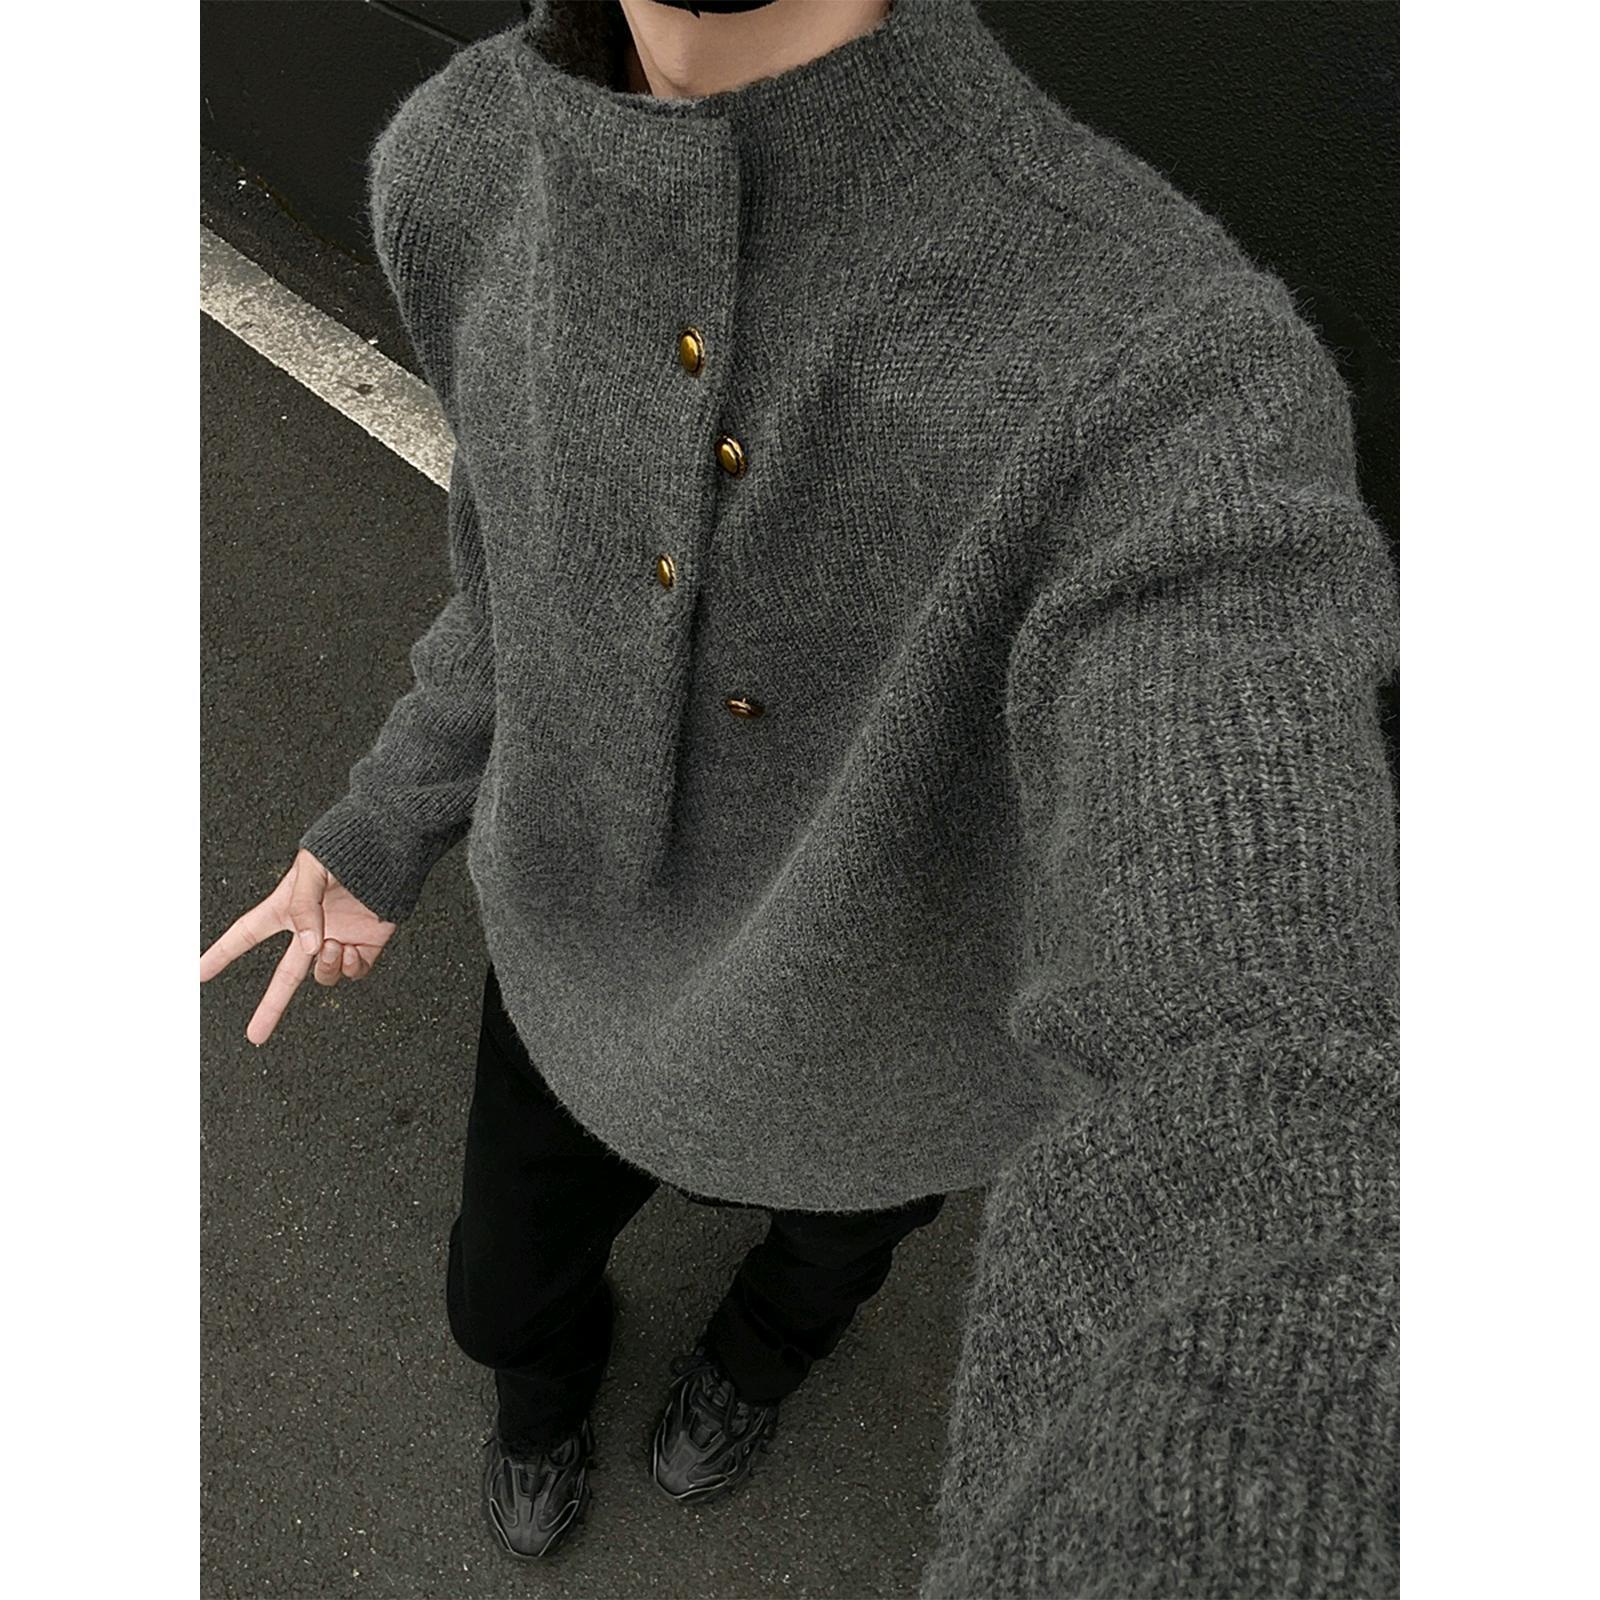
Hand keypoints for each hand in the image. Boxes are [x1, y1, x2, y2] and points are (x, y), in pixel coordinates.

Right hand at [199, 848, 397, 1044]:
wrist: (390, 846)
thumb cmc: (346, 847)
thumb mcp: (312, 869)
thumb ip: (303, 908)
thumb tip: (308, 947)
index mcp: (287, 908)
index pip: (246, 934)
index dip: (223, 953)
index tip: (200, 973)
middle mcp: (311, 929)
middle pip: (286, 976)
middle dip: (270, 1006)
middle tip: (254, 1035)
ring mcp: (339, 938)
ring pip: (323, 974)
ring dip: (325, 967)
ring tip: (333, 944)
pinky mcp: (368, 944)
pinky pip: (354, 972)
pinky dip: (351, 968)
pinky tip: (351, 950)